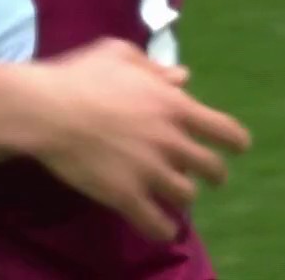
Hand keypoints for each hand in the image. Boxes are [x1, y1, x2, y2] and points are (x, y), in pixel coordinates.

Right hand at [16, 39, 250, 240]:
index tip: (237, 147)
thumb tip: (183, 77)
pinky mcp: (127, 197)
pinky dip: (163, 230)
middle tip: (207, 176)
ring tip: (173, 196)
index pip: (225, 131)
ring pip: (186, 196)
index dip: (235, 141)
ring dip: (182, 196)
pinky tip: (162, 229)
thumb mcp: (119, 54)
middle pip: (212, 169)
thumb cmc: (81, 75)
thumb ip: (154, 67)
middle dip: (213, 174)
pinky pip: (157, 225)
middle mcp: (171, 142)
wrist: (47, 110)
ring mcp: (150, 172)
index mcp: (174, 106)